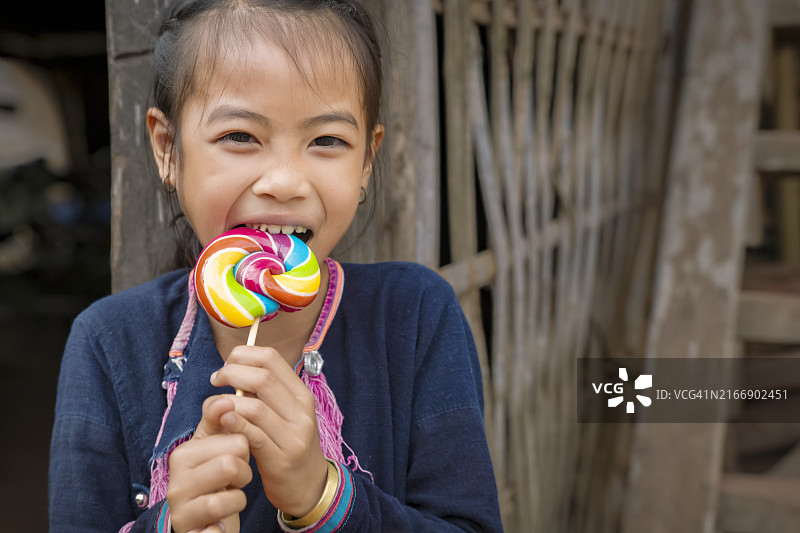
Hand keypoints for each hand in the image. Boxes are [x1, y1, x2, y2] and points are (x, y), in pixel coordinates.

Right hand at [167, 396, 252, 532]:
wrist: (204, 520)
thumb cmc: (214, 477)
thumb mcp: (214, 447)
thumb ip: (218, 421)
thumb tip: (222, 400)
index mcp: (184, 454)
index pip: (235, 442)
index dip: (244, 450)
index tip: (235, 456)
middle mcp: (177, 482)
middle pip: (231, 465)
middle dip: (243, 473)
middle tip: (234, 479)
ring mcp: (181, 511)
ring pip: (228, 499)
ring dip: (237, 499)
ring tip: (229, 497)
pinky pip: (214, 530)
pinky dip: (220, 528)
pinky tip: (219, 525)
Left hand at [211, 345, 328, 516]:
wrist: (309, 486)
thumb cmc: (289, 445)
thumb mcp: (286, 414)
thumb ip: (265, 394)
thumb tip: (234, 368)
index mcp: (302, 394)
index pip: (272, 358)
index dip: (244, 354)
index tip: (227, 363)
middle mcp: (302, 411)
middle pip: (262, 378)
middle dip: (231, 373)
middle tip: (216, 380)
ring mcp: (294, 436)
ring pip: (255, 407)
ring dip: (227, 402)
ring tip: (215, 405)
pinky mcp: (281, 458)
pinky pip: (253, 435)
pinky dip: (234, 424)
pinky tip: (223, 421)